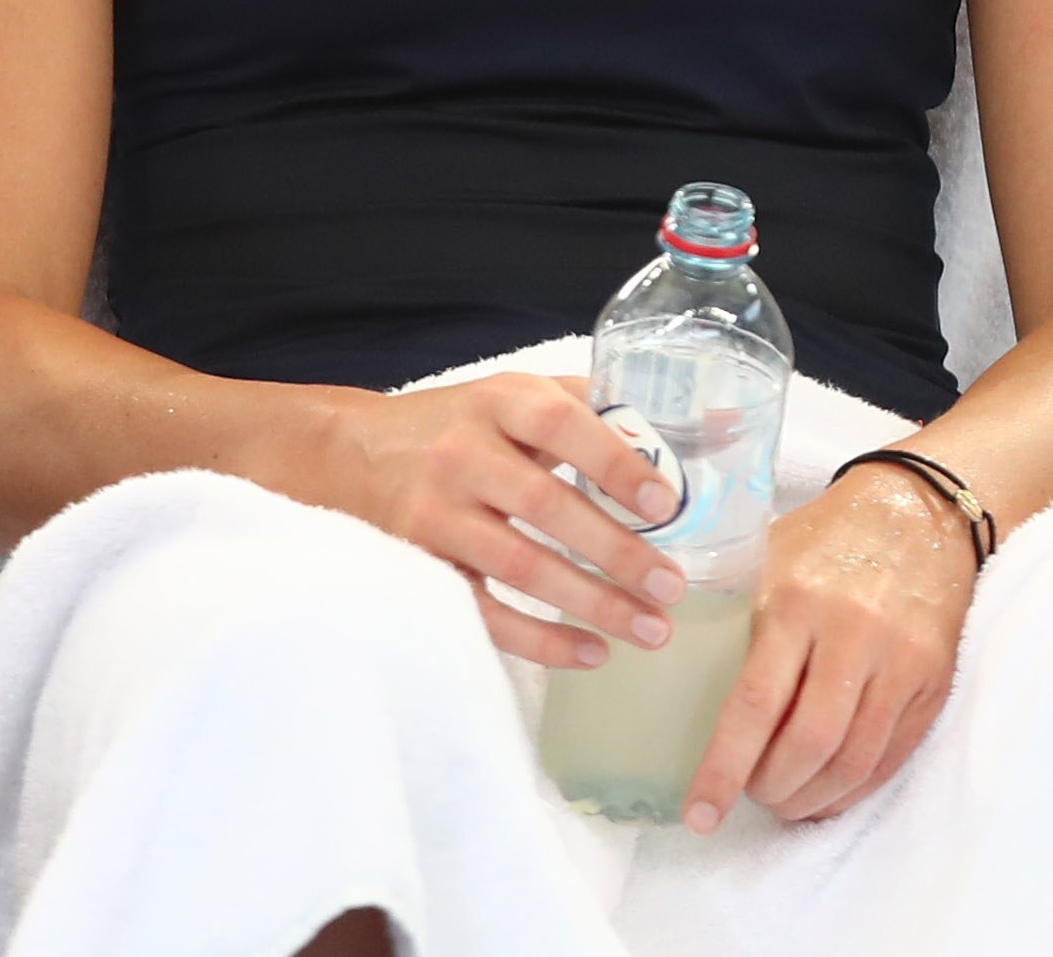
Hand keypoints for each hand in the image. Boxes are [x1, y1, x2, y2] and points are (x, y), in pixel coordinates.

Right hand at [301, 373, 686, 670]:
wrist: (351, 453)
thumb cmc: (460, 426)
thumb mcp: (515, 398)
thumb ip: (594, 407)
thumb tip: (701, 430)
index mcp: (496, 402)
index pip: (557, 422)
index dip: (613, 461)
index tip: (666, 503)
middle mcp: (461, 453)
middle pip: (544, 505)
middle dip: (616, 552)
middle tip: (672, 587)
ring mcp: (435, 512)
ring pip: (519, 564)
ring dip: (591, 602)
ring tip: (651, 630)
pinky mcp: (421, 565)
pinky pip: (483, 611)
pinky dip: (539, 639)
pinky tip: (590, 653)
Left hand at [683, 460, 978, 830]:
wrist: (918, 509)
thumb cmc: (825, 535)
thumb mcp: (763, 556)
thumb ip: (727, 611)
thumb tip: (669, 672)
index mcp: (795, 601)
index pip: (754, 704)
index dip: (724, 769)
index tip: (698, 813)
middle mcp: (852, 634)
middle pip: (809, 744)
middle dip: (771, 789)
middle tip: (748, 797)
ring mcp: (900, 661)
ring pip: (854, 761)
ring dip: (813, 800)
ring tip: (784, 803)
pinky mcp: (934, 680)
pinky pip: (891, 756)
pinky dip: (855, 789)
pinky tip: (827, 795)